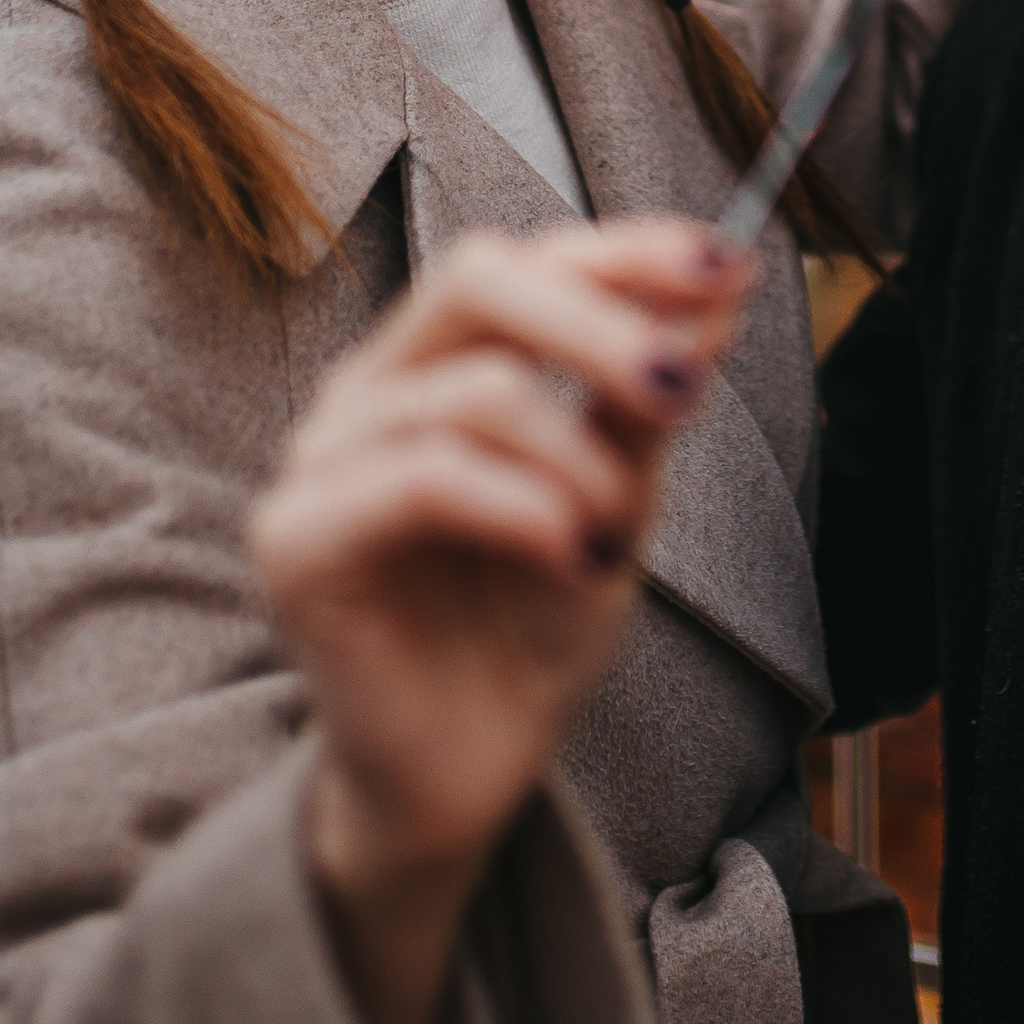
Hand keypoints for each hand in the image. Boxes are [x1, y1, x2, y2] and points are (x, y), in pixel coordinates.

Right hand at [252, 219, 750, 1023]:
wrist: (468, 772)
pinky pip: (426, 477)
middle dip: (602, 321)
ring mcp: (322, 456)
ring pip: (473, 391)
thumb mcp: (617, 498)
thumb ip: (646, 401)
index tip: (726, 266)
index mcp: (437, 360)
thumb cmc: (532, 627)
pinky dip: (526, 509)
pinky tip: (574, 555)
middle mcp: (371, 388)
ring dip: (579, 458)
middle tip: (685, 384)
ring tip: (615, 532)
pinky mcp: (297, 537)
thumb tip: (717, 296)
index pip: (527, 258)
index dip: (626, 251)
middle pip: (476, 277)